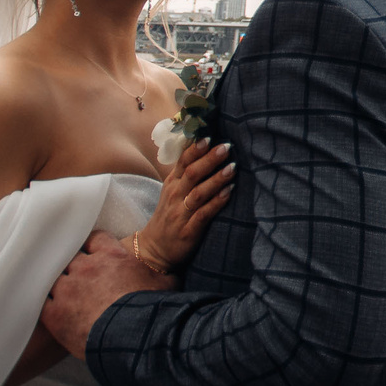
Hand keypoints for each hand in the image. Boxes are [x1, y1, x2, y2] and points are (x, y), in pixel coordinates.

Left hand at [42, 231, 167, 357]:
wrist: (133, 336)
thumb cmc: (152, 309)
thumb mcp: (167, 285)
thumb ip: (164, 274)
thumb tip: (173, 274)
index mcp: (113, 256)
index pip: (95, 239)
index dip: (94, 247)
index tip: (95, 255)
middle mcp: (87, 267)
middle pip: (72, 258)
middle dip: (76, 269)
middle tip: (82, 282)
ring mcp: (68, 288)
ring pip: (54, 279)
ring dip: (60, 287)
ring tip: (67, 298)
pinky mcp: (55, 312)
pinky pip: (43, 302)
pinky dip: (48, 306)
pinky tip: (54, 313)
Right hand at [135, 140, 234, 273]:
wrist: (154, 249)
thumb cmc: (169, 215)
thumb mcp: (172, 191)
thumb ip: (186, 172)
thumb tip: (204, 147)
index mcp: (172, 184)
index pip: (182, 162)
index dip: (195, 149)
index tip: (209, 136)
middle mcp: (174, 196)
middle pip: (191, 174)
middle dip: (209, 159)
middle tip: (226, 147)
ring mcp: (180, 214)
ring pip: (198, 193)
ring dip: (216, 179)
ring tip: (232, 167)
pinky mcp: (188, 231)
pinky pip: (203, 214)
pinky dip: (216, 202)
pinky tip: (228, 192)